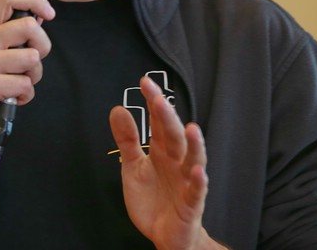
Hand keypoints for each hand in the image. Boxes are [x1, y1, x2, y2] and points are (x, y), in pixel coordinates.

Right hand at [0, 0, 54, 150]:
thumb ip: (11, 34)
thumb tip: (41, 16)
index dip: (35, 1)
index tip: (49, 14)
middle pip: (29, 26)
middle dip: (42, 47)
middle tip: (30, 64)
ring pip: (32, 58)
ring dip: (32, 77)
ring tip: (15, 84)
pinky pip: (25, 85)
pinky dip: (24, 96)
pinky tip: (10, 98)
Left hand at [109, 77, 220, 249]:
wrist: (165, 235)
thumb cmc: (153, 198)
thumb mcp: (133, 167)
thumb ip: (127, 139)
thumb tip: (117, 109)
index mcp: (162, 150)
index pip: (158, 121)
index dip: (153, 102)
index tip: (145, 82)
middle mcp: (177, 161)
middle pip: (174, 136)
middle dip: (168, 118)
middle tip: (159, 99)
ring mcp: (186, 181)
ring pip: (193, 159)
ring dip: (194, 145)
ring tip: (191, 128)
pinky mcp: (190, 204)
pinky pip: (197, 191)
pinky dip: (198, 181)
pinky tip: (198, 171)